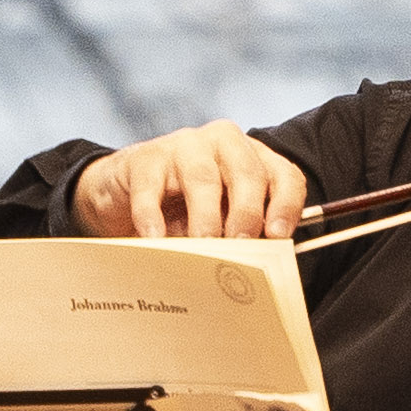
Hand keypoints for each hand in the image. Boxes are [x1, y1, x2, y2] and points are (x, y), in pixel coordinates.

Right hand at [70, 125, 316, 242]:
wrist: (124, 191)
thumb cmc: (183, 208)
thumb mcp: (221, 220)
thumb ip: (240, 234)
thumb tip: (255, 267)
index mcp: (253, 158)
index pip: (283, 175)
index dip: (286, 205)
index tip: (278, 236)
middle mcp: (224, 144)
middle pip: (247, 172)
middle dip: (247, 212)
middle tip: (241, 245)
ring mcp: (184, 146)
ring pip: (202, 178)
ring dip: (206, 216)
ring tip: (203, 246)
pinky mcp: (146, 159)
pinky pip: (151, 186)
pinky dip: (153, 215)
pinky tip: (155, 239)